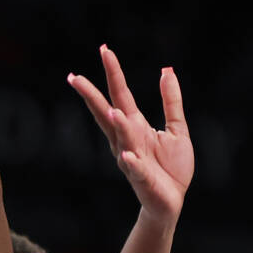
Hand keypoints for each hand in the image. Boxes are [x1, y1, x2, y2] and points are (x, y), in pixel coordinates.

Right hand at [68, 45, 193, 222]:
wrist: (172, 202)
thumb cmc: (171, 167)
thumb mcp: (177, 128)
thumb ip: (171, 101)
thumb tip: (166, 70)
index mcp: (134, 126)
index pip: (120, 94)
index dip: (113, 73)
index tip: (104, 49)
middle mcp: (127, 140)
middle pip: (106, 114)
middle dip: (92, 97)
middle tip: (75, 78)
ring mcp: (132, 160)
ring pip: (122, 140)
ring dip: (118, 127)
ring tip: (114, 111)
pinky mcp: (142, 180)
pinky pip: (136, 170)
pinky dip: (132, 163)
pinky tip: (128, 156)